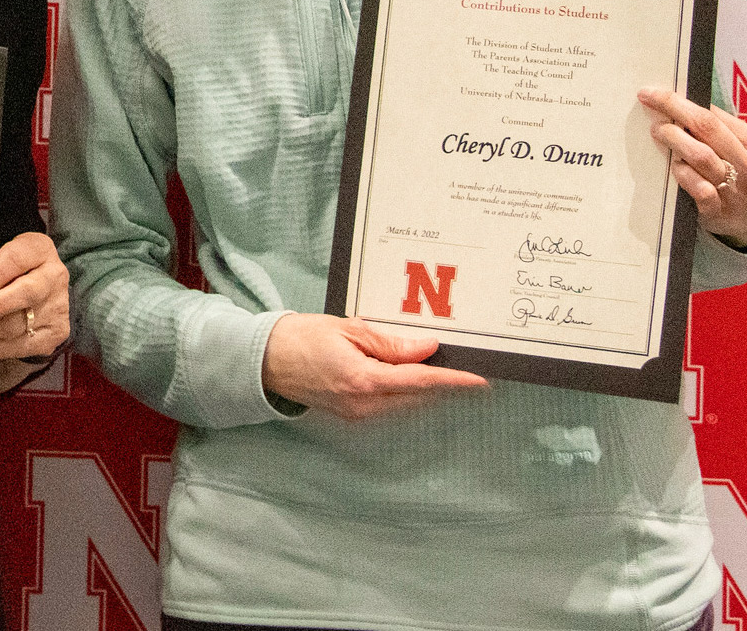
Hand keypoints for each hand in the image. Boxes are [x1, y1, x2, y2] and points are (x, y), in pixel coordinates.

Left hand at [0, 231, 69, 361]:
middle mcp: (54, 277)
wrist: (40, 289)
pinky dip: (0, 345)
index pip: (15, 259)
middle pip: (25, 293)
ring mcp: (58, 306)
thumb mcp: (0, 257)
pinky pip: (23, 345)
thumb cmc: (13, 271)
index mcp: (39, 250)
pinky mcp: (56, 332)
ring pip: (20, 324)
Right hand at [261, 312, 486, 420]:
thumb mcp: (349, 330)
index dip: (453, 381)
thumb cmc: (302, 339)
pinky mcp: (353, 416)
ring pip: (407, 404)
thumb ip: (390, 343)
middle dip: (442, 383)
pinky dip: (405, 393)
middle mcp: (364, 405)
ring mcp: (358, 415)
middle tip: (461, 364)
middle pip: (418, 397)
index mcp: (363, 380)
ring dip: (423, 389)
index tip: (479, 380)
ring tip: (437, 368)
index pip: (420, 382)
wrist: (266, 361)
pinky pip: (391, 406)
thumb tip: (427, 350)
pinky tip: (408, 377)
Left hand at [639, 87, 746, 247]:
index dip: (682, 100)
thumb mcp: (746, 150)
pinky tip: (674, 166)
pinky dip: (683, 173)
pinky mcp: (719, 211)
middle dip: (674, 109)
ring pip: (701, 156)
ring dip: (674, 139)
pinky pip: (699, 188)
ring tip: (658, 130)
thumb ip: (721, 131)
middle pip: (707, 128)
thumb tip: (679, 105)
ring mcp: (736, 190)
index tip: (656, 92)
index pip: (715, 115)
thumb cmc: (744, 176)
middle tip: (649, 99)